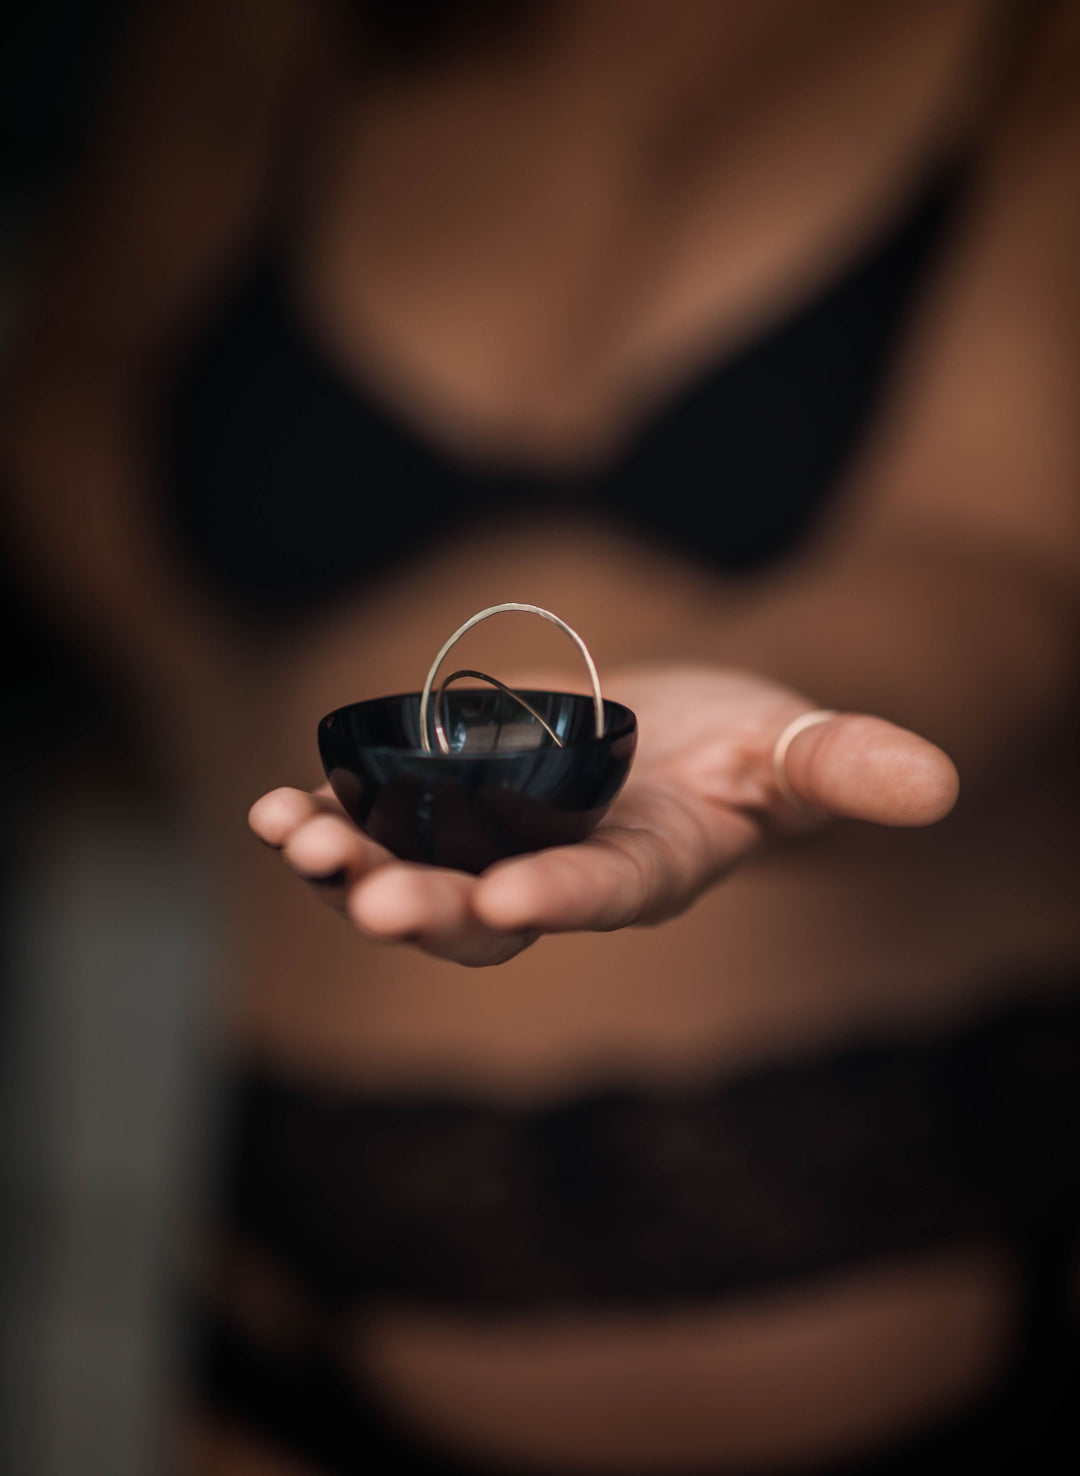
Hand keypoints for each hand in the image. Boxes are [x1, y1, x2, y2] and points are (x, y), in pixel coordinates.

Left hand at [248, 666, 957, 966]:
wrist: (679, 738)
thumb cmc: (749, 745)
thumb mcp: (801, 745)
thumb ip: (850, 766)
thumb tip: (939, 786)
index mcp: (650, 869)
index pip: (607, 892)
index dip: (563, 898)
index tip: (511, 901)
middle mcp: (563, 875)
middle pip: (488, 913)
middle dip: (428, 905)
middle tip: (368, 896)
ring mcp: (502, 847)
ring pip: (416, 877)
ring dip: (351, 868)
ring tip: (294, 838)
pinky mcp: (456, 811)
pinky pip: (382, 827)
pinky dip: (329, 821)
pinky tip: (278, 811)